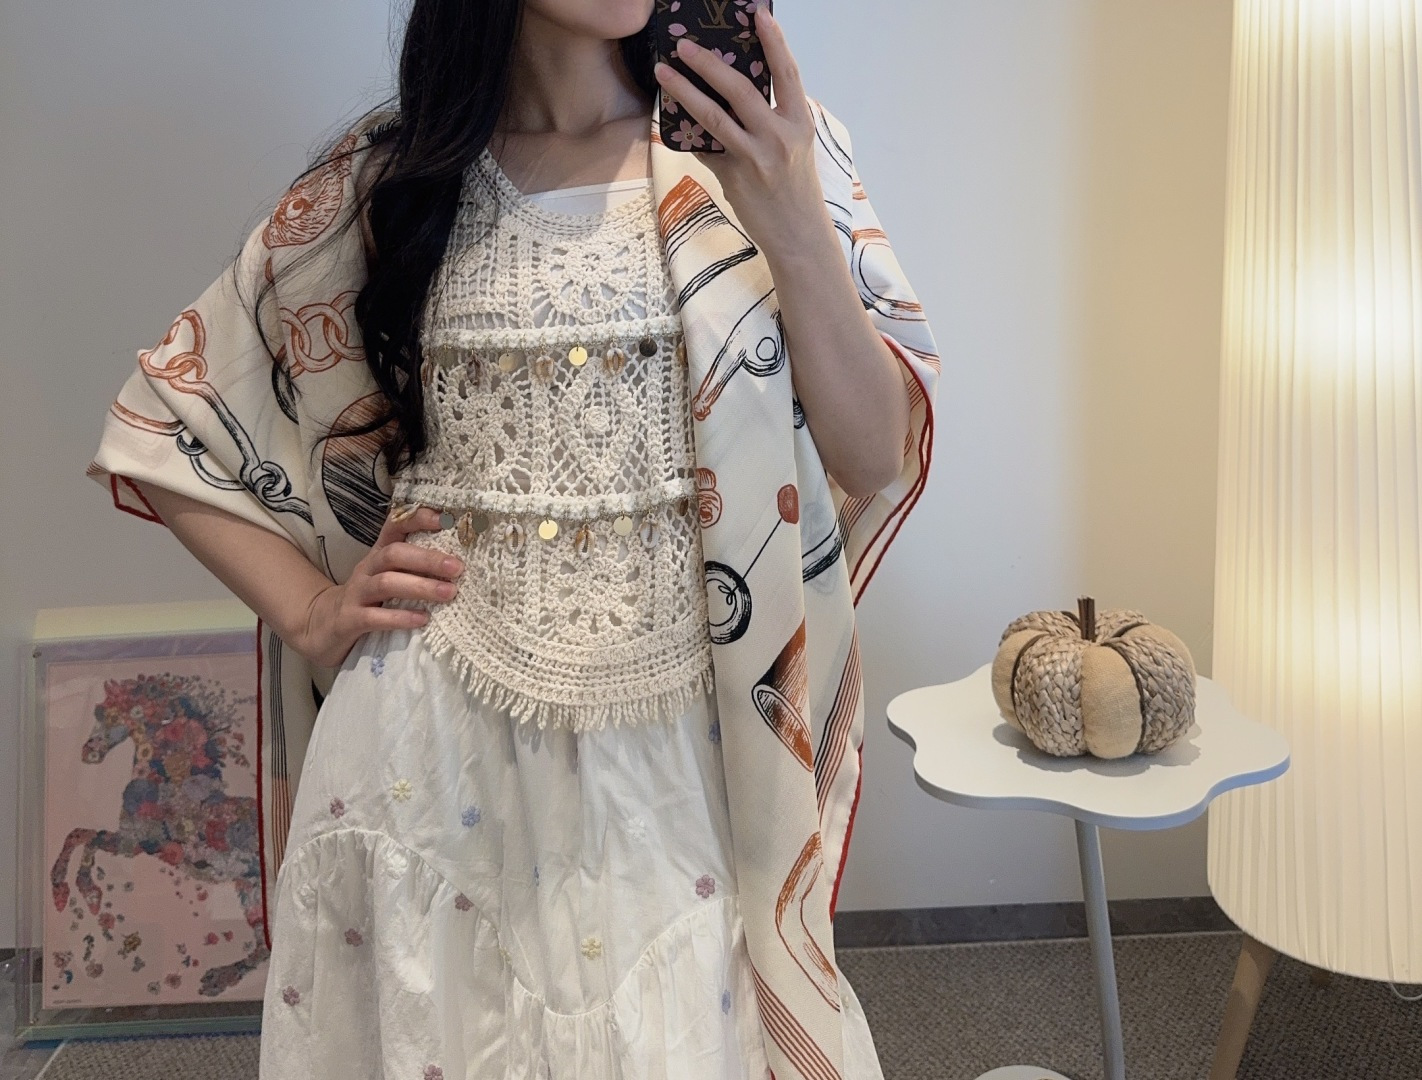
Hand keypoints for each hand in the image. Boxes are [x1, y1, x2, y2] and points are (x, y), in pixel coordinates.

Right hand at [296, 506, 462, 667]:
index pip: (395, 526)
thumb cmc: (369, 599)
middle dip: (427, 559)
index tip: (447, 519)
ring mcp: (356, 594)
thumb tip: (461, 562)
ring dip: (419, 587)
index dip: (419, 519)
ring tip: (449, 593)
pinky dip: (399, 617)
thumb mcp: (389, 577)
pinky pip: (374, 617)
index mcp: (379, 554)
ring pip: (386, 583)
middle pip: (394, 554)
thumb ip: (416, 568)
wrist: (323, 625)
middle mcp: (367, 569)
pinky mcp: (349, 620)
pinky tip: (422, 620)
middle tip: (457, 568)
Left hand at [652, 7, 831, 260]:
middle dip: (709, 63)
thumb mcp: (794, 149)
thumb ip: (770, 122)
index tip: (759, 15)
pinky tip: (668, 120)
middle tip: (685, 45)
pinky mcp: (735, 178)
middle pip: (741, 89)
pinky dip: (687, 134)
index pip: (787, 74)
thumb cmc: (795, 190)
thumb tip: (730, 99)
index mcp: (798, 123)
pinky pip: (705, 149)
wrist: (798, 236)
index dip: (774, 42)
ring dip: (684, 91)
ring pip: (713, 116)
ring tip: (664, 72)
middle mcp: (779, 137)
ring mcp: (756, 158)